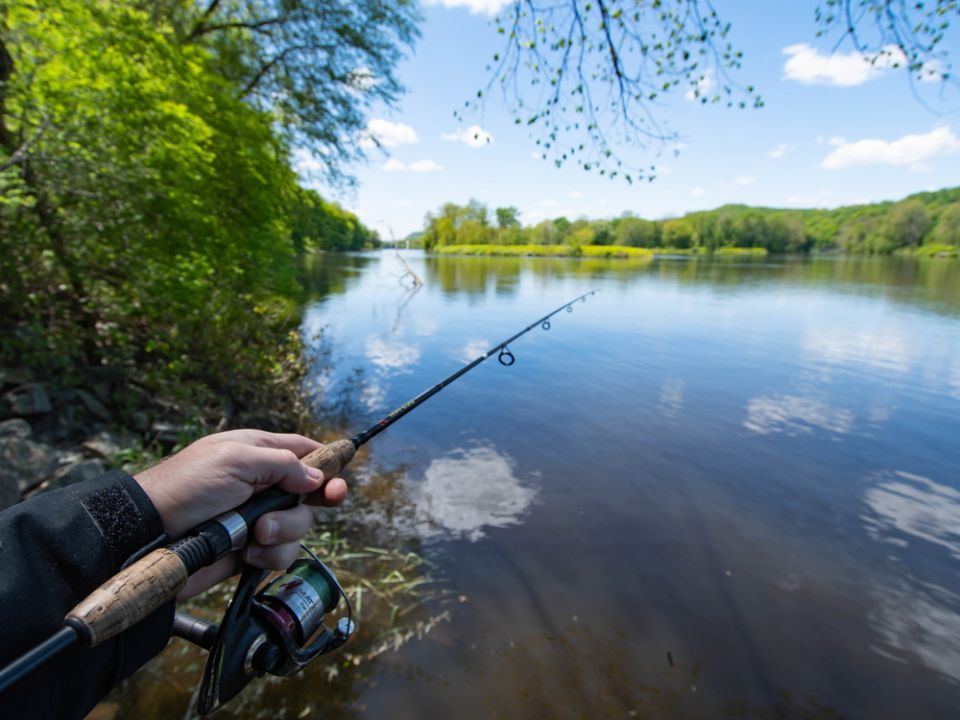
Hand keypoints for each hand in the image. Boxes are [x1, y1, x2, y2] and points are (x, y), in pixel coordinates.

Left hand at [134, 429, 347, 598]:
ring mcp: (256, 520)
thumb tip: (316, 478)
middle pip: (309, 495)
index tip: (339, 480)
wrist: (148, 537)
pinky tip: (246, 553)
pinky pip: (280, 555)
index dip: (326, 465)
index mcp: (257, 453)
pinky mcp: (249, 550)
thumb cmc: (186, 488)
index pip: (303, 453)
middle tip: (318, 504)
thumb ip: (282, 464)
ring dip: (283, 533)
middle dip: (308, 505)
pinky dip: (268, 556)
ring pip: (298, 528)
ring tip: (254, 535)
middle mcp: (261, 486)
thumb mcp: (235, 460)